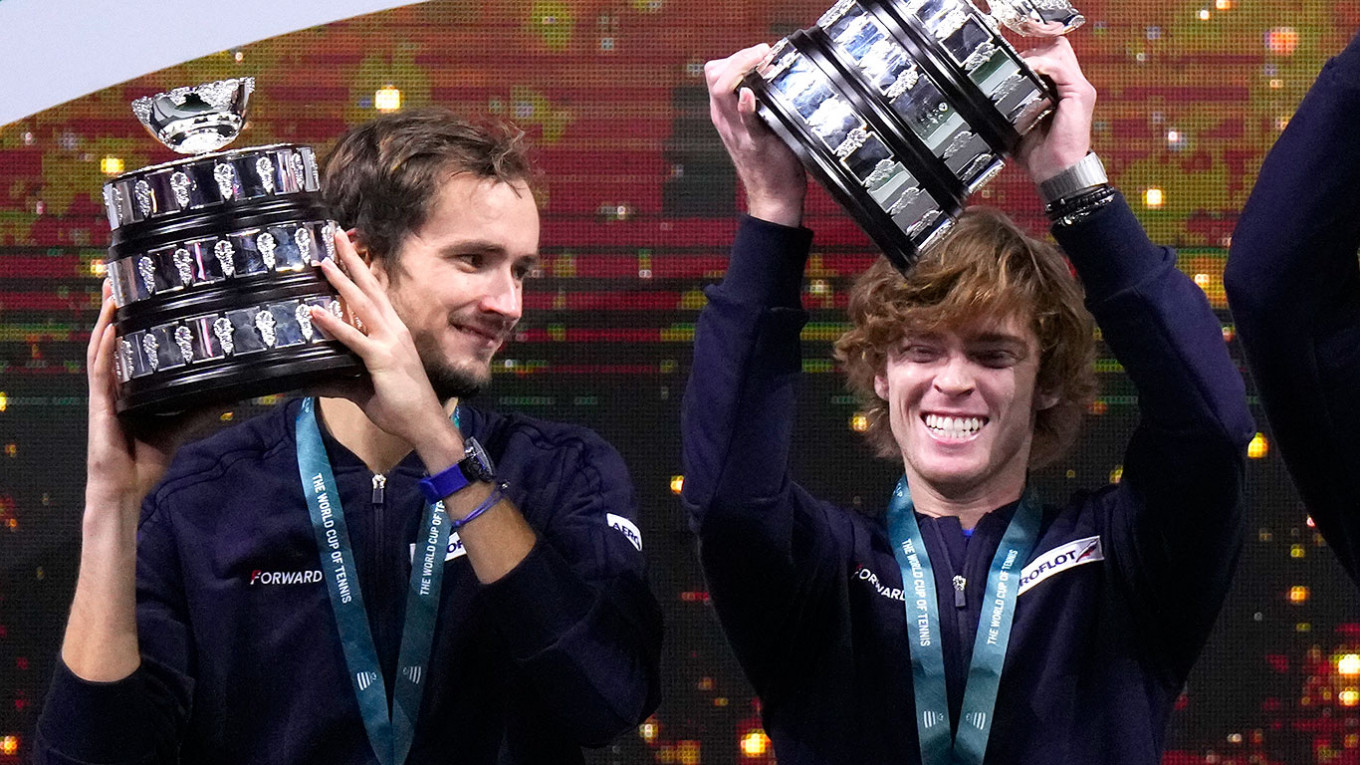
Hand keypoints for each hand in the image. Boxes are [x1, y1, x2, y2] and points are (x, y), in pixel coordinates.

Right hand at [85, 282, 189, 512]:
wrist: (127, 489)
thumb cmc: (145, 458)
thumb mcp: (180, 426)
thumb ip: (201, 407)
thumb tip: (233, 392)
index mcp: (128, 385)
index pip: (127, 344)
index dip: (129, 317)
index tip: (137, 289)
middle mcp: (113, 384)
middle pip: (111, 339)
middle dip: (114, 309)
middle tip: (120, 277)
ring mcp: (103, 394)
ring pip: (102, 348)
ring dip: (106, 320)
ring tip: (114, 293)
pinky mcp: (99, 407)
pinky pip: (100, 373)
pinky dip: (106, 350)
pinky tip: (111, 330)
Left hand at [309, 231, 456, 454]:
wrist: (424, 424)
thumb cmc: (400, 406)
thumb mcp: (364, 390)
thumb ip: (340, 380)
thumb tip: (311, 380)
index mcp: (393, 333)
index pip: (375, 295)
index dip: (361, 272)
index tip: (347, 250)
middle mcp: (393, 331)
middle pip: (370, 289)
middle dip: (353, 262)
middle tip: (336, 236)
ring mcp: (389, 343)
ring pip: (362, 305)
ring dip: (342, 282)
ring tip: (323, 262)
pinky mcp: (382, 359)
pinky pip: (353, 338)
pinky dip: (334, 324)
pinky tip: (315, 312)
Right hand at [705, 44, 806, 226]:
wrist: (773, 196)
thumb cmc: (770, 160)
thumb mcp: (756, 125)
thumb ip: (759, 103)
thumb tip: (776, 76)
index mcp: (723, 113)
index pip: (715, 72)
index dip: (735, 56)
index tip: (759, 54)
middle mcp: (725, 119)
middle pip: (714, 74)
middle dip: (738, 56)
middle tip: (762, 52)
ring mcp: (736, 131)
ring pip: (721, 89)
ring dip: (741, 68)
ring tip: (761, 59)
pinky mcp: (754, 143)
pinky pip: (745, 121)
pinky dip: (745, 106)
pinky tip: (748, 95)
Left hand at [1014, 37, 1095, 184]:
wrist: (1057, 172)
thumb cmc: (1041, 154)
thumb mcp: (1022, 123)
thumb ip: (1015, 105)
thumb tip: (992, 95)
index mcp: (1063, 92)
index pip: (1051, 57)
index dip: (1032, 55)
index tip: (1010, 62)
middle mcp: (1074, 87)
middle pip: (1056, 48)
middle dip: (1032, 51)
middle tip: (1013, 65)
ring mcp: (1079, 89)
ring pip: (1059, 51)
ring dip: (1035, 55)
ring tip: (1018, 67)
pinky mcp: (1080, 93)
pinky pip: (1060, 66)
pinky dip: (1041, 63)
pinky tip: (1026, 69)